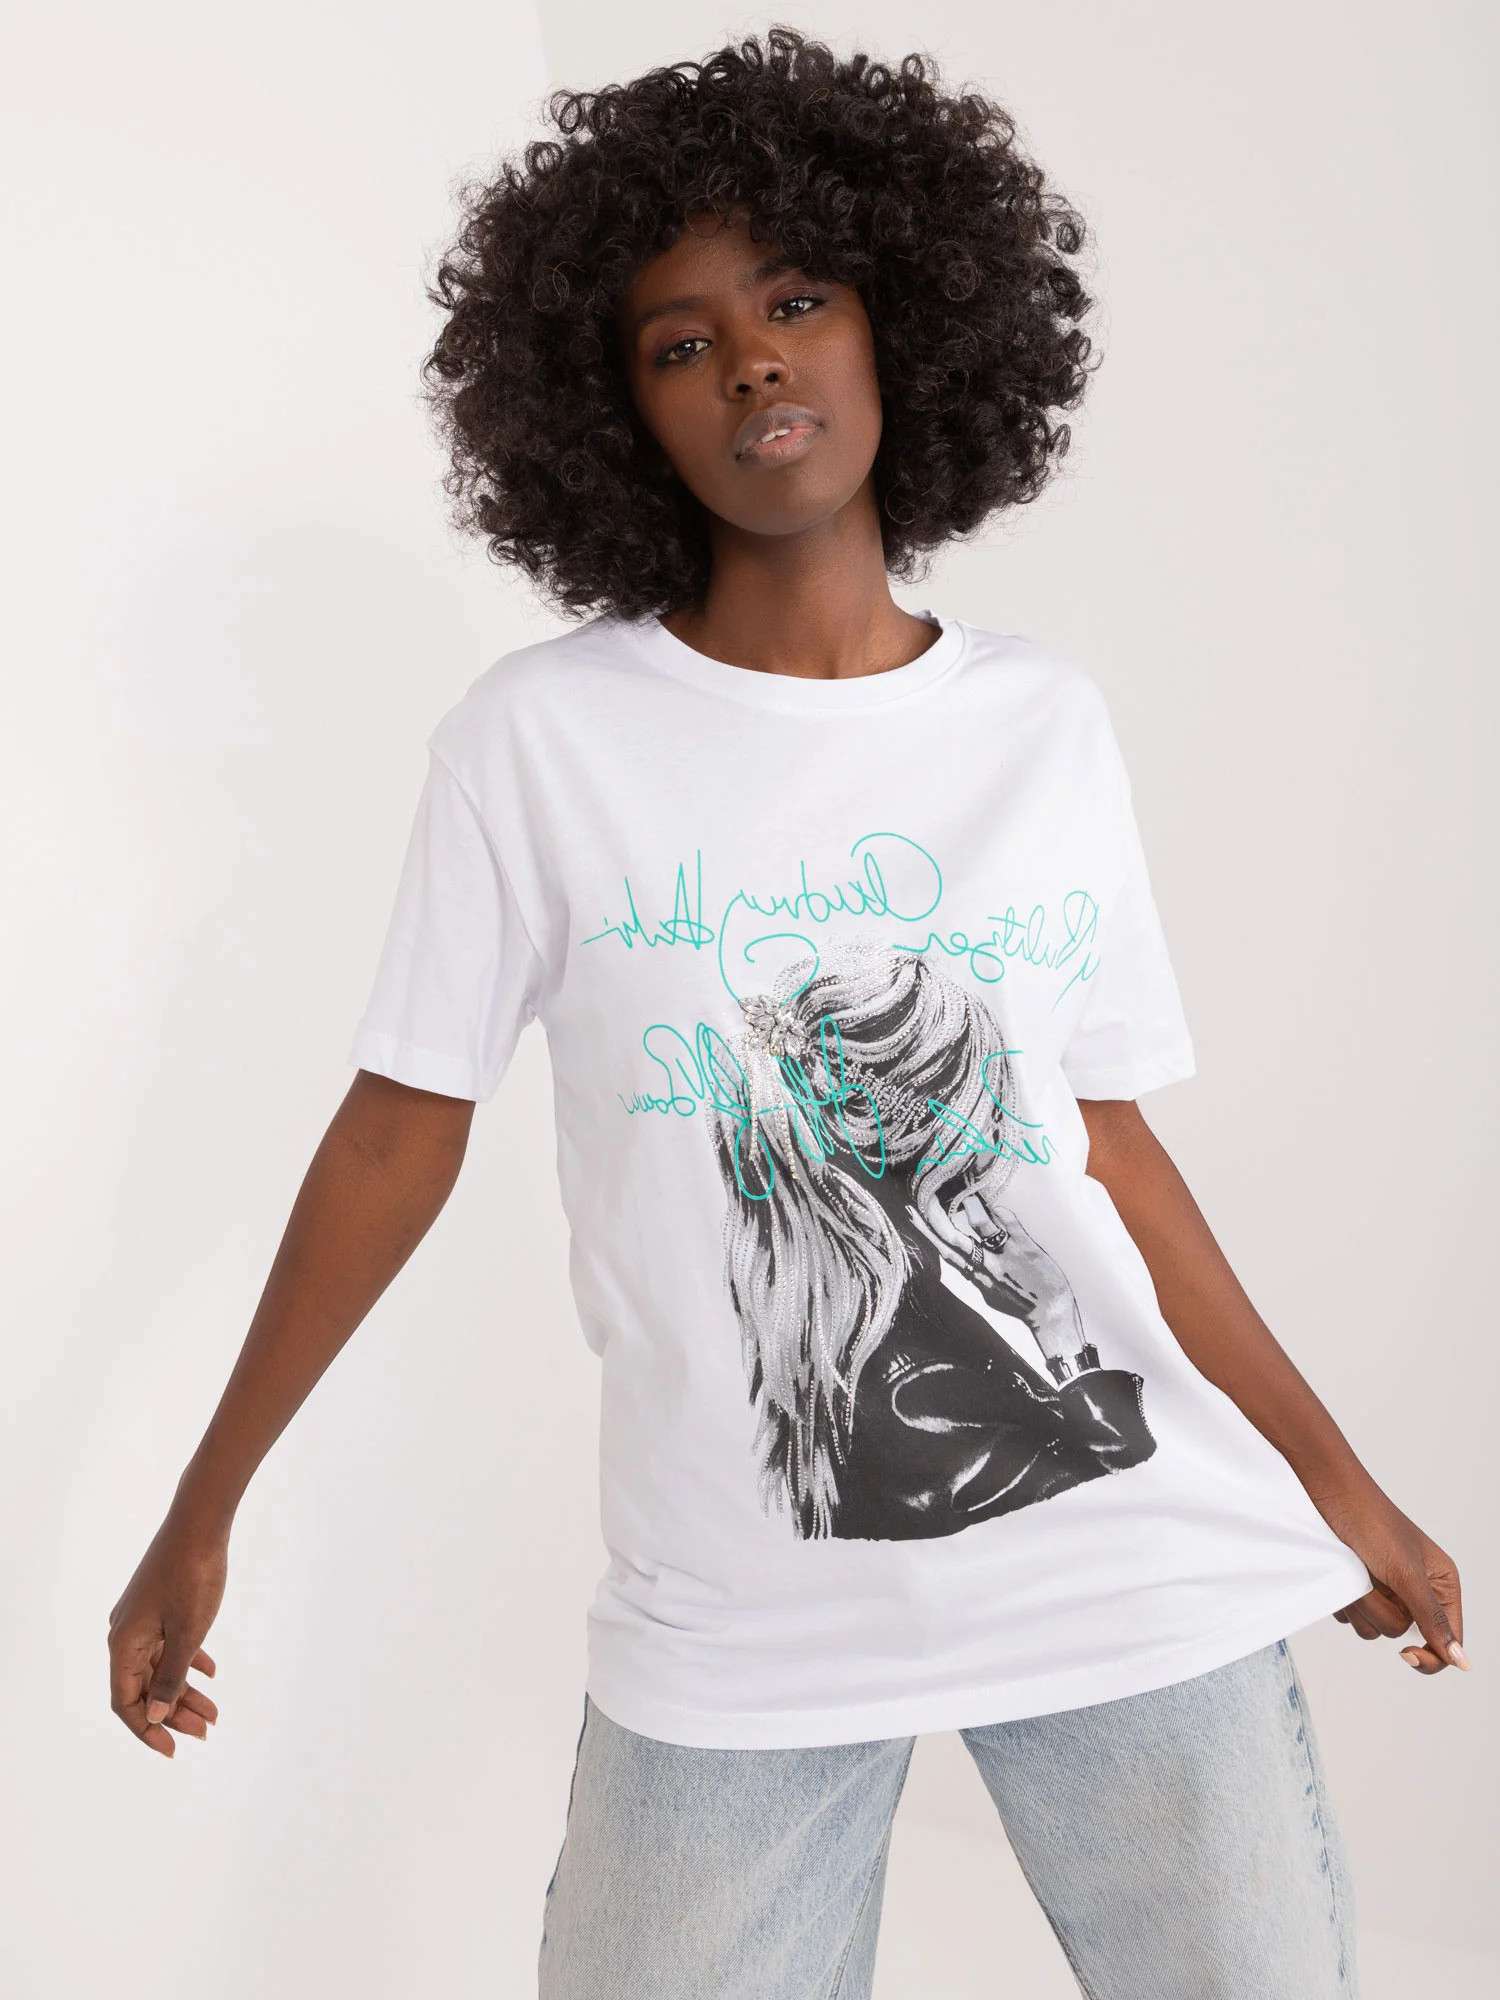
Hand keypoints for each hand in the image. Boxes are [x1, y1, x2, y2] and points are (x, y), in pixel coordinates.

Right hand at [108, 1515, 226, 1755]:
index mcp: (124, 1645)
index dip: (147, 1730)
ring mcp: (141, 1617)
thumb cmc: (194, 1576)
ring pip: (160, 1666)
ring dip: (184, 1690)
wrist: (200, 1521)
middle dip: (173, 1713)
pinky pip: (168, 1643)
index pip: (126, 1703)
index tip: (174, 1749)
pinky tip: (211, 1671)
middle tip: (206, 1732)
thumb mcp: (188, 1633)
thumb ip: (170, 1677)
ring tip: (214, 1712)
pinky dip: (187, 1661)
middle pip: (144, 1688)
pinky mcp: (158, 1604)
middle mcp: (125, 1633)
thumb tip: (155, 1716)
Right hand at [906, 1189, 1080, 1349]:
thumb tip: (965, 1260)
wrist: (1052, 1312)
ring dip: (970, 1204)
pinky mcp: (1023, 1244)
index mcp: (976, 1277)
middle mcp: (986, 1265)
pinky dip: (999, 1210)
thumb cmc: (1022, 1302)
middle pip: (954, 1237)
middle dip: (936, 1217)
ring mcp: (1005, 1254)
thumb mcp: (991, 1293)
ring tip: (964, 1192)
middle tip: (925, 1198)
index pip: (946, 1252)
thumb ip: (976, 1274)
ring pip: (980, 1223)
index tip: (915, 1218)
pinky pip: (1007, 1219)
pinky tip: (996, 1207)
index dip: (927, 1235)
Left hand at [1315, 1480, 1469, 1676]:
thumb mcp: (1405, 1572)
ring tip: (1355, 1571)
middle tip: (1372, 1579)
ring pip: (1373, 1628)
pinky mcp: (1358, 1588)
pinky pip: (1351, 1617)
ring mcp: (1385, 1589)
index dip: (1431, 1655)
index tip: (1406, 1653)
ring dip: (1360, 1605)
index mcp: (1441, 1583)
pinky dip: (1344, 1600)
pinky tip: (1342, 1572)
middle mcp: (1416, 1589)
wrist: (1327, 1492)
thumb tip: (1462, 1661)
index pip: (1448, 1639)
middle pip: (1403, 1633)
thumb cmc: (1370, 1521)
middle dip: (1382, 1612)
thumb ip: (1432, 1618)